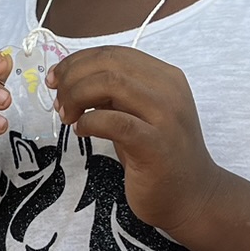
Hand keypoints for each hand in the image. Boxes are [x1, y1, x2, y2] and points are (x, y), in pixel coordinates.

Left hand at [48, 47, 227, 239]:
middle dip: (72, 77)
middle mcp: (169, 90)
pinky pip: (114, 121)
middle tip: (58, 100)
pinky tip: (81, 131)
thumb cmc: (159, 156)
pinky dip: (89, 122)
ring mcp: (166, 116)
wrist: (193, 197)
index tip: (55, 79)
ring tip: (68, 117)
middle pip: (108, 63)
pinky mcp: (156, 144)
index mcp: (165, 77)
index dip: (77, 61)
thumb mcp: (136, 114)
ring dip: (77, 96)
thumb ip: (113, 94)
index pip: (113, 53)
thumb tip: (72, 79)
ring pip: (110, 83)